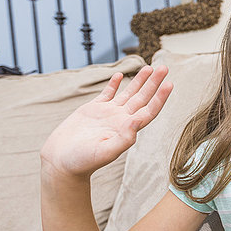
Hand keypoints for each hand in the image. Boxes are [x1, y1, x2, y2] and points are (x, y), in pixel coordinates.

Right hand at [40, 65, 172, 179]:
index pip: (149, 110)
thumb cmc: (83, 162)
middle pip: (142, 98)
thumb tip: (138, 120)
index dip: (160, 98)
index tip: (169, 84)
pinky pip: (107, 94)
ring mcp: (107, 114)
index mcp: (127, 129)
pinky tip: (120, 74)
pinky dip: (114, 84)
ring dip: (139, 81)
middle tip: (164, 68)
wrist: (61, 163)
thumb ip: (124, 138)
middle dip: (153, 83)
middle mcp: (120, 120)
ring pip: (128, 93)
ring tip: (149, 67)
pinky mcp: (92, 110)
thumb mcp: (106, 152)